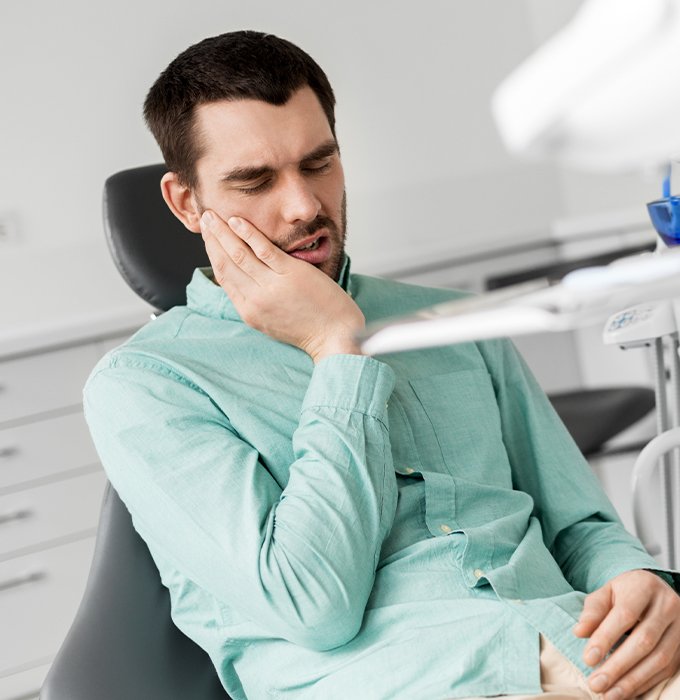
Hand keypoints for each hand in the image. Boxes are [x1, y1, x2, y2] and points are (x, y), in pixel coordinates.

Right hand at [200, 210, 364, 361]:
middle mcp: (256, 300)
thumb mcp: (272, 320)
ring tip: (214, 215)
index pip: (224, 277)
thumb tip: (245, 279)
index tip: (208, 237)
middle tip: (205, 218)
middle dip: (213, 238)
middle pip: (226, 263)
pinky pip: (263, 250)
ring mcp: (272, 287)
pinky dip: (248, 234)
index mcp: (249, 311)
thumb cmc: (310, 328)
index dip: (212, 253)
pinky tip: (238, 221)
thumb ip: (256, 300)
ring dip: (223, 232)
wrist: (335, 336)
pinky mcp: (290, 275)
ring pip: (239, 254)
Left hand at [573, 570, 679, 698]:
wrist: (655, 591)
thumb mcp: (606, 593)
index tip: (588, 659)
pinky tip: (627, 692)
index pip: (624, 615)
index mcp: (644, 587)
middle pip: (643, 641)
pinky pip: (667, 670)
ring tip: (608, 694)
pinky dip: (645, 683)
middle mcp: (668, 606)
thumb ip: (593, 611)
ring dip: (632, 681)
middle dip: (618, 666)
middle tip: (595, 684)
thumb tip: (579, 632)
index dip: (605, 638)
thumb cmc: (625, 593)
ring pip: (658, 659)